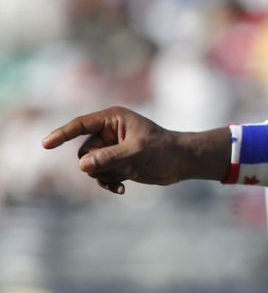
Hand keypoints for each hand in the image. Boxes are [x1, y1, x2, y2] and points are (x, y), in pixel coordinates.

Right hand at [42, 106, 185, 194]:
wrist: (181, 162)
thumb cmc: (163, 150)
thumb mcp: (136, 152)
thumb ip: (109, 157)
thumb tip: (82, 165)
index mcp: (113, 119)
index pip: (81, 125)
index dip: (62, 134)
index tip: (45, 144)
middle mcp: (109, 131)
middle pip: (84, 151)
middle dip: (99, 163)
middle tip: (123, 166)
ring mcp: (111, 147)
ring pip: (90, 166)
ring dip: (106, 174)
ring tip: (128, 174)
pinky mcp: (116, 162)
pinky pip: (99, 175)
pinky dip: (109, 182)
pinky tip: (123, 189)